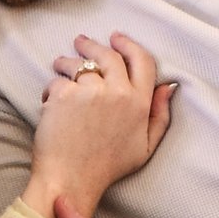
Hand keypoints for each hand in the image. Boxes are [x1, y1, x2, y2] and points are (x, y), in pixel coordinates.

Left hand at [23, 33, 175, 217]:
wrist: (71, 180)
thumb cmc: (107, 167)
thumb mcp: (145, 147)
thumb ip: (160, 116)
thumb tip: (168, 86)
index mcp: (139, 103)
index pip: (142, 60)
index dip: (129, 45)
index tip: (117, 37)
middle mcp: (117, 93)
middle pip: (108, 54)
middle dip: (93, 44)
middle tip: (81, 41)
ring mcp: (90, 92)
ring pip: (79, 63)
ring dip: (68, 61)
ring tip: (61, 65)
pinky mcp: (64, 95)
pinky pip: (58, 80)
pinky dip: (52, 87)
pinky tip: (51, 99)